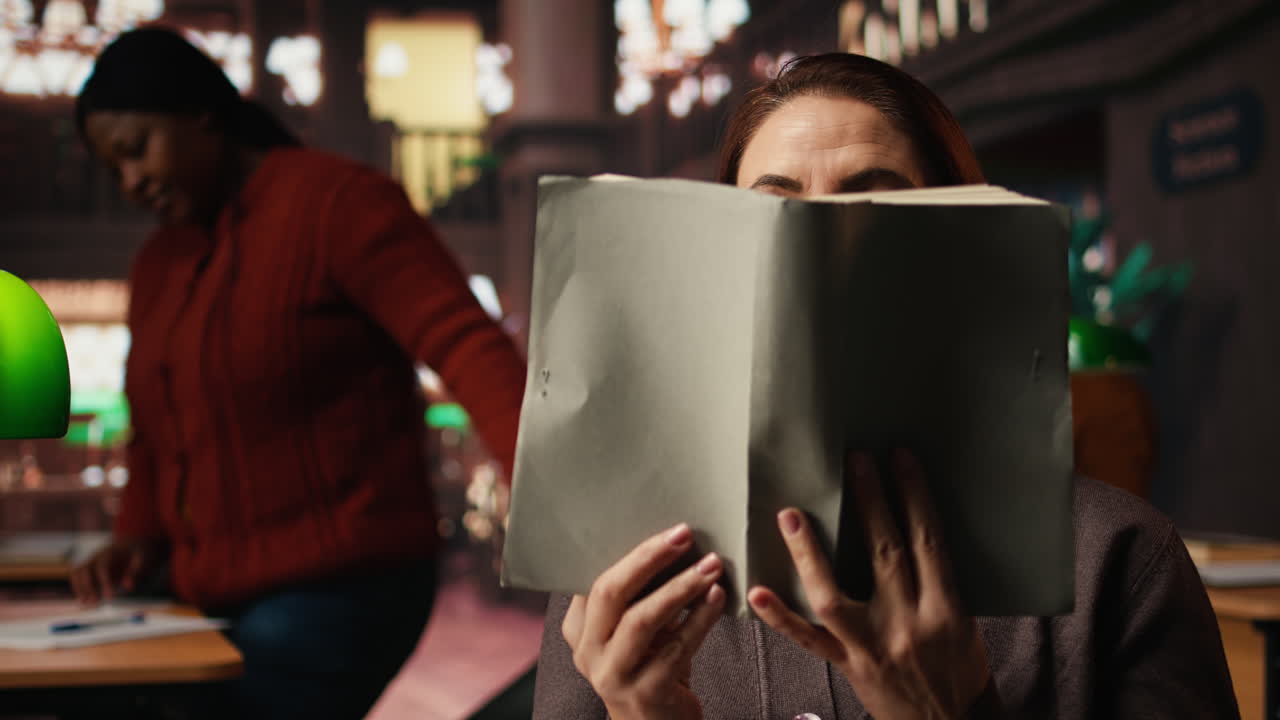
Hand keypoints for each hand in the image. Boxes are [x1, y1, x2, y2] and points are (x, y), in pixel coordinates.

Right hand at [70, 538, 162, 604]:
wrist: (133, 541)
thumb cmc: (139, 551)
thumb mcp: (144, 558)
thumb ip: (136, 572)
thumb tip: (128, 587)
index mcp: (111, 552)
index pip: (102, 567)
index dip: (104, 582)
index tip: (109, 597)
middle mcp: (97, 556)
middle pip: (85, 569)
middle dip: (88, 587)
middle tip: (96, 602)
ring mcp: (92, 560)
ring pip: (78, 572)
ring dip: (80, 588)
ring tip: (86, 603)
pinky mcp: (89, 567)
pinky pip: (77, 575)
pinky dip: (78, 587)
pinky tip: (83, 600)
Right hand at [562, 523, 725, 719]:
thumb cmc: (649, 665)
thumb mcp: (634, 630)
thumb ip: (638, 595)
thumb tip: (673, 540)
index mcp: (580, 628)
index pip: (594, 578)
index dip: (630, 550)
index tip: (665, 527)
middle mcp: (589, 652)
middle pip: (610, 593)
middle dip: (648, 559)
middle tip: (683, 535)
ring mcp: (613, 676)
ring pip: (642, 620)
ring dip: (680, 588)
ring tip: (710, 566)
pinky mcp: (645, 694)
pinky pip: (675, 648)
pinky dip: (700, 620)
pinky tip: (717, 599)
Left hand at [748, 449, 993, 719]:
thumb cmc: (961, 671)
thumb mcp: (965, 624)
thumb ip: (938, 583)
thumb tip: (914, 529)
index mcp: (946, 610)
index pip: (928, 541)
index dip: (913, 495)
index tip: (899, 458)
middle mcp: (907, 625)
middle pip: (883, 552)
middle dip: (869, 502)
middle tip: (854, 461)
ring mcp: (871, 647)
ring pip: (832, 595)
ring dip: (808, 553)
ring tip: (790, 514)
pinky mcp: (848, 666)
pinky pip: (807, 639)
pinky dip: (780, 616)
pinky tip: (756, 591)